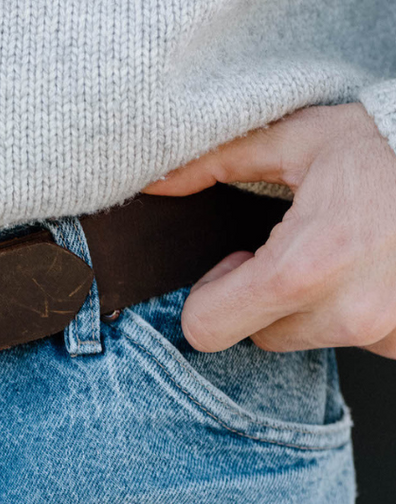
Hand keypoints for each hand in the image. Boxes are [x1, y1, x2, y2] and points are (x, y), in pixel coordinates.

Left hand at [142, 103, 395, 357]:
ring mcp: (379, 331)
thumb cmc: (389, 146)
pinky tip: (366, 273)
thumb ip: (218, 161)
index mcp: (307, 265)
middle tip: (291, 254)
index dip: (210, 296)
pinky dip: (345, 313)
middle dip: (256, 301)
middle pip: (252, 337)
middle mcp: (346, 311)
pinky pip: (345, 342)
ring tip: (337, 255)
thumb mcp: (302, 139)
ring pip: (298, 341)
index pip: (205, 329)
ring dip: (302, 307)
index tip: (238, 264)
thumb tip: (154, 181)